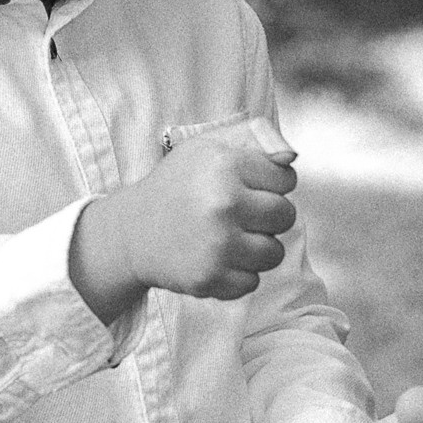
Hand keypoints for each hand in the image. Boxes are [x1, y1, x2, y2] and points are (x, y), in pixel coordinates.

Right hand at [70, 117, 296, 314]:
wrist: (132, 231)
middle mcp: (224, 204)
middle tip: (240, 214)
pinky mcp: (209, 278)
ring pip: (273, 253)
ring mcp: (217, 245)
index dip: (272, 184)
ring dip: (257, 248)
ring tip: (230, 237)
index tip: (249, 187)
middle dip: (269, 216)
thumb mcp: (209, 147)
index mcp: (227, 166)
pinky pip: (252, 282)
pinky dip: (238, 275)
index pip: (286, 179)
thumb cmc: (179, 184)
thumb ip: (255, 141)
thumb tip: (291, 156)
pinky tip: (216, 258)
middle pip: (285, 216)